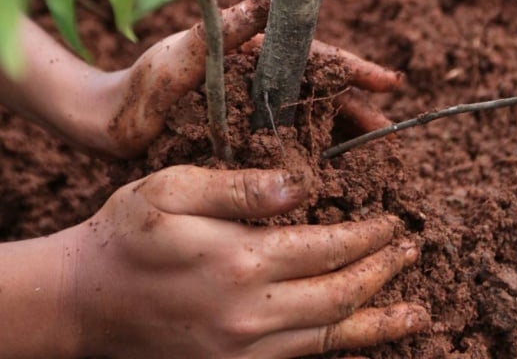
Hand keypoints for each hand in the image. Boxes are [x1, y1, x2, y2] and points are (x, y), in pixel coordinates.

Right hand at [65, 166, 427, 357]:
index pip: (327, 246)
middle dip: (383, 272)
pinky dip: (342, 350)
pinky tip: (363, 342)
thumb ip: (239, 187)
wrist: (84, 301)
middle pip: (340, 293)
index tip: (392, 221)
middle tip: (413, 252)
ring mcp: (243, 349)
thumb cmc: (127, 234)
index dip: (368, 234)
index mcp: (239, 260)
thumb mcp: (173, 190)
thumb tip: (302, 186)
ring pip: (331, 337)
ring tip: (418, 312)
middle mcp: (249, 313)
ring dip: (379, 321)